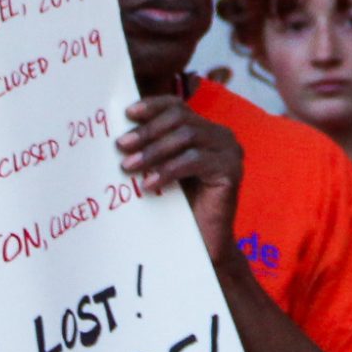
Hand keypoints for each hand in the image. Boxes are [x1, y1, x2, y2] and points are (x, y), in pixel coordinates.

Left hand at [120, 94, 243, 262]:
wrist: (202, 245)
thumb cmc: (177, 208)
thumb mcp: (162, 170)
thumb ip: (152, 149)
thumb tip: (119, 133)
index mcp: (204, 130)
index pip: (177, 106)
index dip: (152, 106)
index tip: (127, 114)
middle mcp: (221, 136)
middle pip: (181, 118)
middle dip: (147, 131)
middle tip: (120, 146)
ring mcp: (230, 151)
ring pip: (187, 136)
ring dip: (153, 150)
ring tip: (128, 167)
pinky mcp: (232, 170)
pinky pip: (195, 160)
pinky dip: (168, 169)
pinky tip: (149, 184)